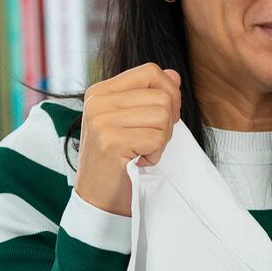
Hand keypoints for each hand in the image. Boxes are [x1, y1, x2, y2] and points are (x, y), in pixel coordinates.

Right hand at [73, 63, 181, 215]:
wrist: (97, 199)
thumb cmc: (119, 159)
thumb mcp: (132, 122)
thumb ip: (150, 96)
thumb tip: (174, 74)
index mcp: (100, 91)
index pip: (151, 71)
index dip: (169, 93)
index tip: (163, 117)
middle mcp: (97, 101)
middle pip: (162, 95)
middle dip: (167, 122)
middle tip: (149, 141)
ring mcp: (101, 120)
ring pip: (163, 116)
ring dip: (161, 140)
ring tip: (141, 151)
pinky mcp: (111, 141)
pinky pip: (157, 138)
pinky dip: (155, 154)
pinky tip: (138, 161)